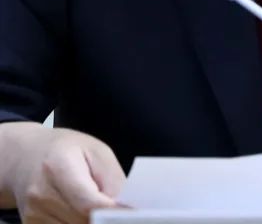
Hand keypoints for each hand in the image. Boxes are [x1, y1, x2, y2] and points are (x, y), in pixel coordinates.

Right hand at [1, 122, 125, 223]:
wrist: (24, 157)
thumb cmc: (66, 149)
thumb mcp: (96, 151)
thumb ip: (113, 180)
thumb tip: (128, 208)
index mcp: (58, 167)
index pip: (89, 203)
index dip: (113, 213)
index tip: (133, 214)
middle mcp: (41, 195)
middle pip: (83, 222)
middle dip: (107, 221)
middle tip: (124, 215)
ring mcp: (33, 215)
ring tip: (102, 211)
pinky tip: (85, 215)